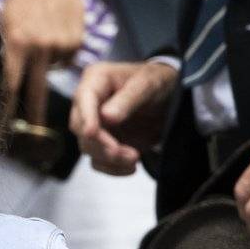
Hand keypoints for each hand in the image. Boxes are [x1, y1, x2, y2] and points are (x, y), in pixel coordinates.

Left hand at [1, 0, 83, 123]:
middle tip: (34, 130)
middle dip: (35, 113)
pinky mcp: (77, 40)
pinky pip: (66, 60)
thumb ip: (4, 51)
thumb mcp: (4, 23)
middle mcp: (40, 47)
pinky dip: (59, 54)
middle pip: (37, 91)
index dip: (7, 107)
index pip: (10, 84)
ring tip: (41, 41)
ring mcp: (61, 44)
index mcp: (18, 43)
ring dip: (45, 64)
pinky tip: (54, 36)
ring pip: (52, 71)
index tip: (3, 123)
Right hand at [69, 60, 176, 174]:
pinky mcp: (103, 142)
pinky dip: (112, 168)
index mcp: (95, 81)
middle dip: (101, 144)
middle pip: (80, 127)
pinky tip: (130, 167)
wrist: (169, 95)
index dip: (86, 118)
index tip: (92, 133)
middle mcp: (88, 104)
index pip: (83, 100)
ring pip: (88, 147)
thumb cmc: (156, 81)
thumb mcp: (148, 84)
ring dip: (109, 158)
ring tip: (134, 158)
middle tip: (126, 154)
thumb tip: (107, 117)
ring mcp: (95, 124)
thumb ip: (129, 98)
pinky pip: (98, 160)